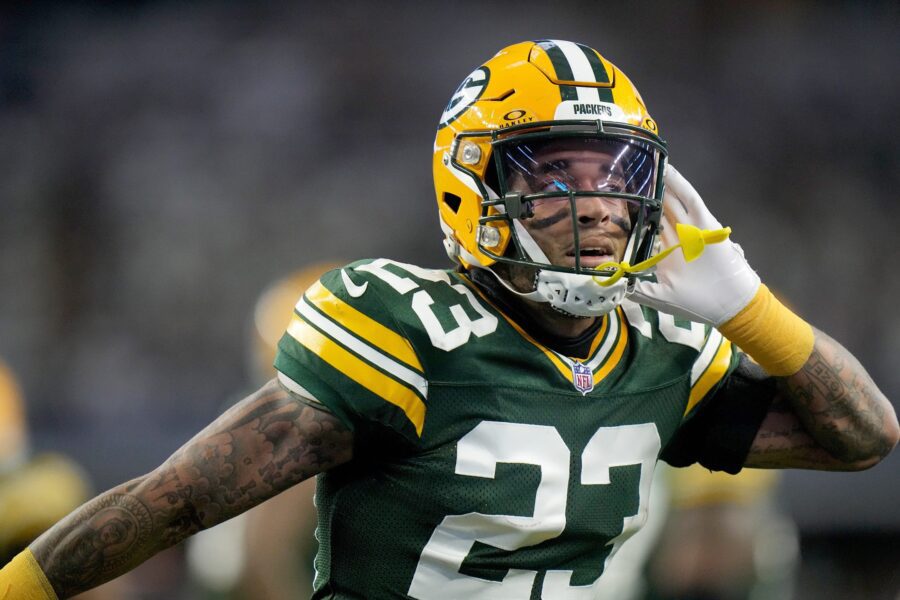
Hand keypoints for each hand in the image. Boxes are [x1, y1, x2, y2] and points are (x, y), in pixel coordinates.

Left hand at [630, 164, 759, 325]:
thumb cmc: (696, 302)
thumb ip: (637, 289)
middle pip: (660, 208)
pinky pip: (691, 200)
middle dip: (647, 193)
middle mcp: (679, 236)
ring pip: (674, 200)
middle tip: (628, 174)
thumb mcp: (659, 297)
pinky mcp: (706, 224)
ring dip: (662, 183)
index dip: (637, 213)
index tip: (619, 199)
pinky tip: (669, 171)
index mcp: (668, 250)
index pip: (650, 226)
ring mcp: (692, 228)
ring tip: (647, 164)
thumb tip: (615, 284)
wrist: (728, 306)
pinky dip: (681, 185)